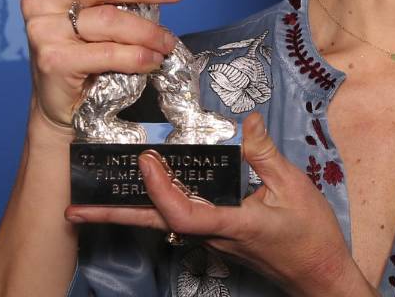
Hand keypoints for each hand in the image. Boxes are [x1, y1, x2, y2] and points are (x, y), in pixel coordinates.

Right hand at [21, 0, 183, 135]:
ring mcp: (42, 30)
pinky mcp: (52, 60)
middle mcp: (41, 0)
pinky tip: (152, 61)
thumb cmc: (85, 52)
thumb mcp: (96, 14)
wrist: (60, 104)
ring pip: (108, 21)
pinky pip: (106, 53)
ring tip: (167, 42)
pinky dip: (136, 56)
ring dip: (147, 31)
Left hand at [64, 113, 373, 296]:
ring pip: (162, 223)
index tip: (147, 160)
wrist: (319, 274)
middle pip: (155, 224)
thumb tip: (247, 120)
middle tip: (75, 207)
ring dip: (128, 210)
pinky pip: (178, 220)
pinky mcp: (216, 236)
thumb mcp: (294, 186)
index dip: (159, 189)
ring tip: (94, 199)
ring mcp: (212, 238)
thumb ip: (265, 153)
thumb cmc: (310, 235)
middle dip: (114, 215)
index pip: (182, 213)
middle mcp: (213, 235)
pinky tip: (144, 193)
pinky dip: (155, 205)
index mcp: (231, 224)